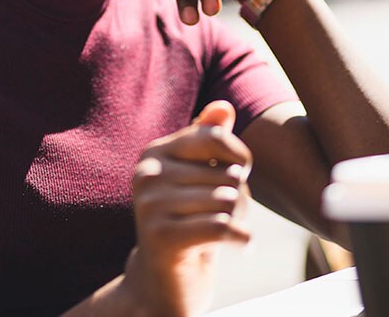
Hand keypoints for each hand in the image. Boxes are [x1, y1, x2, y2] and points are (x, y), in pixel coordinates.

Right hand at [124, 101, 251, 314]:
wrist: (163, 282)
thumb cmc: (188, 222)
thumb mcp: (199, 179)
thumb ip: (208, 141)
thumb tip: (223, 107)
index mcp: (153, 154)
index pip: (214, 137)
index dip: (240, 158)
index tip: (239, 177)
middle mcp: (146, 175)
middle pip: (227, 174)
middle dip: (241, 198)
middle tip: (229, 217)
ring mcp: (150, 206)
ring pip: (229, 200)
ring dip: (242, 219)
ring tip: (228, 230)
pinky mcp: (162, 237)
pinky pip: (222, 226)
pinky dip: (242, 238)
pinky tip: (239, 246)